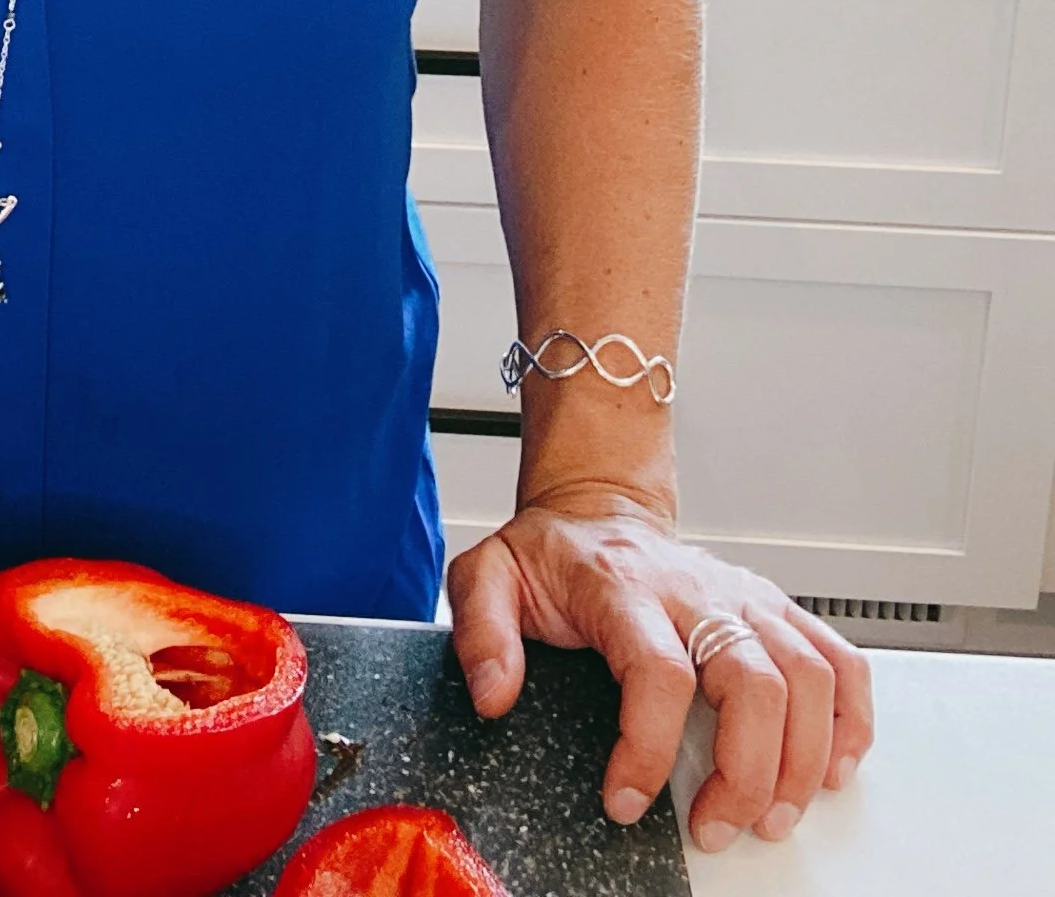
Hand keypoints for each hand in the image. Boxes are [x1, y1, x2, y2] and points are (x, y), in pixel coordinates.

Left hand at [446, 485, 874, 850]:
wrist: (597, 506)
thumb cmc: (553, 553)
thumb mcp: (489, 576)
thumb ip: (481, 631)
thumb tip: (494, 694)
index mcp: (623, 588)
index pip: (658, 671)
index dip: (648, 748)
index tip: (625, 801)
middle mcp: (695, 590)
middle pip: (753, 681)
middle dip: (746, 772)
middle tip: (716, 826)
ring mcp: (745, 597)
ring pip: (808, 677)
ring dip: (802, 760)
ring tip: (770, 814)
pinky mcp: (775, 608)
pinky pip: (840, 659)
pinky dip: (852, 719)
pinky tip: (833, 766)